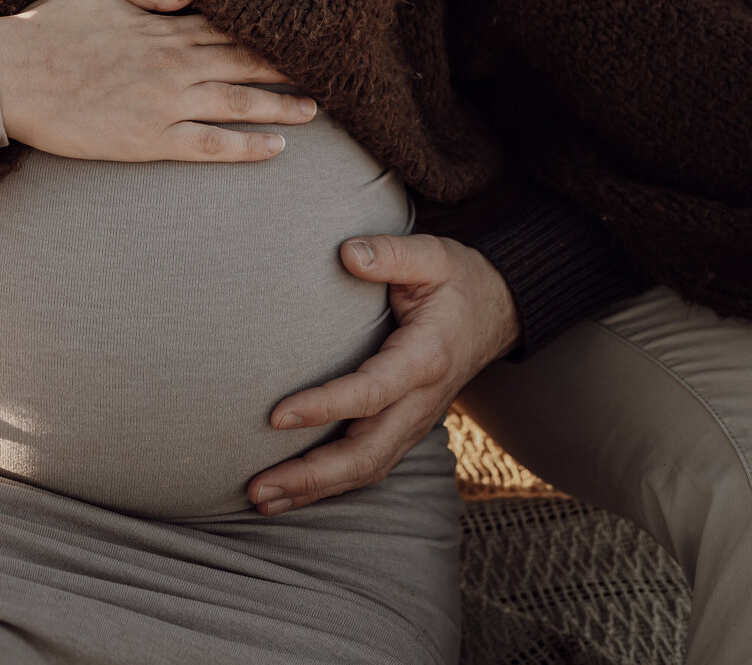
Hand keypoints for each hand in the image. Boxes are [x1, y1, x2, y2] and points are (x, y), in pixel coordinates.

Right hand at [0, 0, 315, 161]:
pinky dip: (246, 147)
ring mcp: (166, 103)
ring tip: (313, 111)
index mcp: (164, 26)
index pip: (229, 28)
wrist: (12, 74)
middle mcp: (174, 63)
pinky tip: (275, 149)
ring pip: (238, 103)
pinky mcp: (150, 139)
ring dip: (279, 106)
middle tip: (329, 72)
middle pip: (244, 63)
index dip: (267, 33)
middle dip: (288, 68)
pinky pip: (210, 145)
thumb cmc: (49, 27)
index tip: (301, 34)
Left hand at [246, 233, 520, 512]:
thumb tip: (347, 253)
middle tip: (255, 488)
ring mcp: (415, 421)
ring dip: (314, 489)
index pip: (371, 393)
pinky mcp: (405, 428)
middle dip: (311, 476)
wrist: (497, 311)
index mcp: (425, 358)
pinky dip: (330, 484)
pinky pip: (368, 465)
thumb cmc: (458, 280)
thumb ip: (391, 253)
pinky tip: (291, 491)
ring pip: (366, 469)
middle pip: (366, 454)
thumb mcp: (433, 255)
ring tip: (260, 499)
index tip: (276, 416)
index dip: (325, 407)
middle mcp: (421, 401)